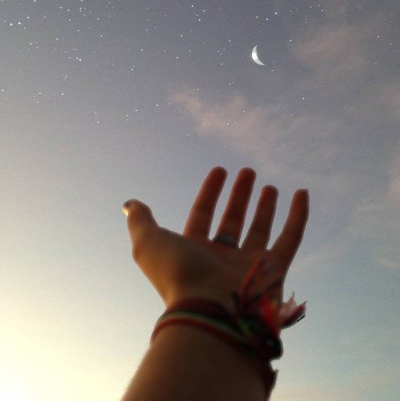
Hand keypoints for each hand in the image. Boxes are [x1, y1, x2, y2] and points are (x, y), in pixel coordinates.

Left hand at [123, 167, 307, 316]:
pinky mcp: (276, 270)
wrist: (210, 311)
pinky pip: (290, 238)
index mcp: (194, 251)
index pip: (203, 214)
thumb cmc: (177, 276)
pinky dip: (298, 216)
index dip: (210, 192)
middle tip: (248, 173)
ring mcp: (249, 265)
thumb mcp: (149, 243)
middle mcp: (222, 258)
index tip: (220, 169)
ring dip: (266, 207)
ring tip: (270, 186)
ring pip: (261, 230)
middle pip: (233, 221)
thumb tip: (129, 203)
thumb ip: (141, 221)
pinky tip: (302, 193)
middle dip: (240, 196)